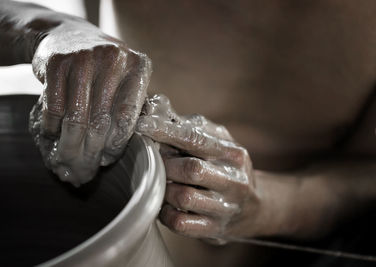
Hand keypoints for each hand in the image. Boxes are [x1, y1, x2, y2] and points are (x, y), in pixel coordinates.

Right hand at [29, 20, 151, 185]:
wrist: (68, 35)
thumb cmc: (102, 69)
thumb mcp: (123, 81)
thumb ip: (128, 109)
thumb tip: (117, 154)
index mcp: (138, 67)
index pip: (128, 118)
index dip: (115, 146)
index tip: (106, 162)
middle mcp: (114, 60)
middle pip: (101, 121)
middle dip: (90, 153)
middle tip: (83, 172)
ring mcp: (84, 59)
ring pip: (76, 118)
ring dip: (69, 147)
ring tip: (67, 164)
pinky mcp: (56, 63)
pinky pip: (53, 108)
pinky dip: (52, 129)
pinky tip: (53, 139)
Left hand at [136, 95, 265, 242]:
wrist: (253, 210)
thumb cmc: (225, 169)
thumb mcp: (217, 143)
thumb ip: (189, 126)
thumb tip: (155, 107)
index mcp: (233, 154)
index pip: (196, 139)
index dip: (166, 131)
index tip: (142, 125)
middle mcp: (234, 181)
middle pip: (191, 169)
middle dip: (166, 164)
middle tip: (155, 162)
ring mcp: (225, 209)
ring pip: (184, 197)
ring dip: (165, 189)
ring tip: (162, 182)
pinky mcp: (214, 230)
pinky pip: (180, 223)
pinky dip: (165, 212)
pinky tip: (166, 204)